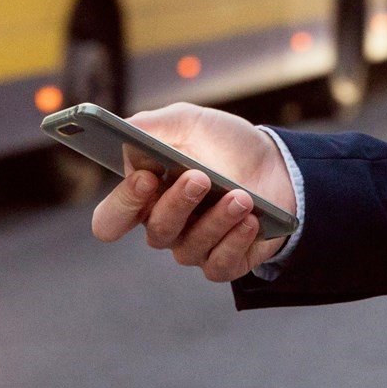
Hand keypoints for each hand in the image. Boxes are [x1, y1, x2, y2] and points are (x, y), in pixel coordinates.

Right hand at [88, 102, 294, 282]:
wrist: (274, 161)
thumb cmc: (221, 143)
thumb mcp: (187, 122)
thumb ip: (152, 126)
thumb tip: (127, 132)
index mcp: (146, 196)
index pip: (112, 218)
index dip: (123, 204)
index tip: (145, 177)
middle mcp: (165, 226)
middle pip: (157, 231)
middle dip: (177, 204)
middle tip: (200, 177)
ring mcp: (194, 246)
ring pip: (190, 248)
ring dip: (216, 220)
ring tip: (241, 196)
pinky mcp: (225, 260)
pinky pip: (220, 266)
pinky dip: (235, 242)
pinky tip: (250, 221)